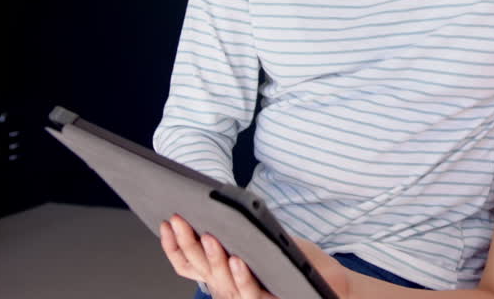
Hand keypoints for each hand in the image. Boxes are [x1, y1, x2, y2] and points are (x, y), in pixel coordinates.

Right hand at [159, 215, 349, 298]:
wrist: (327, 279)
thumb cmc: (291, 258)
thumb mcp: (257, 238)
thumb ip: (236, 229)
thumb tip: (211, 203)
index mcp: (220, 274)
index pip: (186, 264)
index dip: (172, 246)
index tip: (166, 221)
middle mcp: (227, 289)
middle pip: (200, 270)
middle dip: (188, 243)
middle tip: (180, 219)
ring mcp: (246, 297)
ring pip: (221, 283)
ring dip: (213, 259)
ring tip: (209, 236)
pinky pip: (250, 292)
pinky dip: (241, 276)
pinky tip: (238, 259)